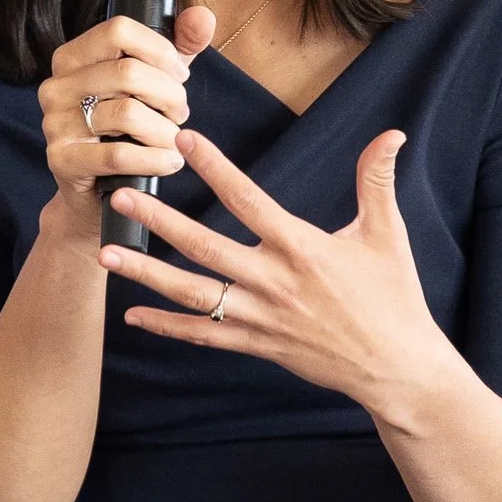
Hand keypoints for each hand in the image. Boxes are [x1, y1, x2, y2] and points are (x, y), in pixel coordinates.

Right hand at [39, 6, 215, 242]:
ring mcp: (54, 124)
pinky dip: (155, 159)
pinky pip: (119, 155)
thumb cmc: (126, 132)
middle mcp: (56, 86)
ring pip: (127, 114)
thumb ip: (178, 48)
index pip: (118, 30)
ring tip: (173, 140)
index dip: (160, 51)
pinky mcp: (62, 160)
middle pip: (128, 72)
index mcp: (73, 57)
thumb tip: (203, 16)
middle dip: (170, 95)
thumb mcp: (154, 84)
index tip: (179, 75)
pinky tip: (169, 162)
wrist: (98, 193)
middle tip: (180, 112)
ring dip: (165, 130)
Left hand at [100, 123, 451, 419]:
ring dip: (146, 273)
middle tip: (121, 198)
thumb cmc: (393, 298)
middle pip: (203, 245)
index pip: (247, 198)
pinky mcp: (256, 344)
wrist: (395, 367)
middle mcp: (273, 281)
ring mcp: (260, 317)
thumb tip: (392, 134)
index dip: (214, 167)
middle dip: (158, 220)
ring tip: (106, 255)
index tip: (183, 141)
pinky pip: (203, 335)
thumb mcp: (387, 234)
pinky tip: (134, 315)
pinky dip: (167, 327)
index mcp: (301, 247)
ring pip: (191, 294)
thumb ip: (377, 181)